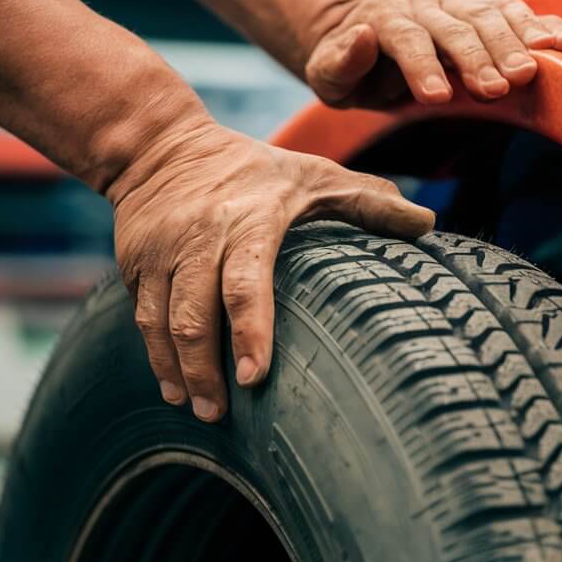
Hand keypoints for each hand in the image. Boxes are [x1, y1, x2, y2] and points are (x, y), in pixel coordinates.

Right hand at [109, 122, 434, 421]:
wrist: (160, 147)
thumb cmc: (253, 169)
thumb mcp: (312, 175)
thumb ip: (367, 201)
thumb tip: (428, 226)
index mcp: (247, 220)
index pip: (245, 283)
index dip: (249, 331)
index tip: (254, 378)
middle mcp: (198, 237)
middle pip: (194, 315)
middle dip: (204, 370)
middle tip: (219, 414)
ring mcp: (159, 252)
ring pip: (160, 322)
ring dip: (176, 371)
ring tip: (195, 408)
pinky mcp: (133, 263)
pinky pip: (142, 316)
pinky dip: (154, 355)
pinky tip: (172, 385)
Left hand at [305, 0, 561, 108]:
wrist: (359, 34)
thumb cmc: (345, 67)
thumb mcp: (325, 74)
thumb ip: (338, 61)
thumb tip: (362, 38)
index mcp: (384, 21)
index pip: (407, 40)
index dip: (423, 67)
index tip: (438, 98)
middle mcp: (425, 6)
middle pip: (457, 28)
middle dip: (480, 57)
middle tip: (502, 87)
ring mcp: (456, 4)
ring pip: (491, 15)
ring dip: (516, 41)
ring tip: (536, 69)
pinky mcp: (481, 10)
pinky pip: (515, 12)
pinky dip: (542, 25)